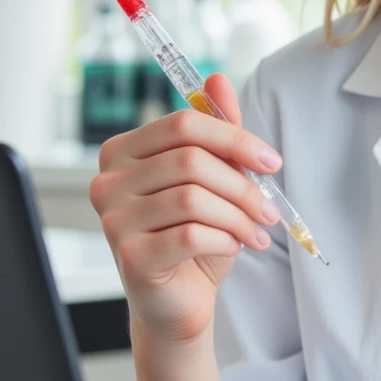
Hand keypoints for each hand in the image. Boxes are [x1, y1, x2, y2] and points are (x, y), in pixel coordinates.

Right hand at [89, 74, 282, 348]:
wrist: (179, 300)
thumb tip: (218, 80)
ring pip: (193, 198)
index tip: (271, 162)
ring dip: (238, 216)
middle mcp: (108, 180)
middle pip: (191, 160)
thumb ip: (217, 132)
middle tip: (269, 208)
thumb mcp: (214, 180)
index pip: (183, 124)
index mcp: (124, 151)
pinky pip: (190, 235)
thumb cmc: (194, 237)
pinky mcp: (129, 255)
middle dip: (242, 185)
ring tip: (256, 232)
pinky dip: (224, 240)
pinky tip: (233, 247)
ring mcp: (113, 219)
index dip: (235, 138)